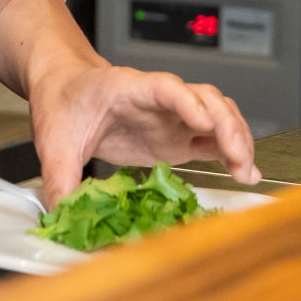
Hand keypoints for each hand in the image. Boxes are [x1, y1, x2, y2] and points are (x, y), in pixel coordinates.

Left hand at [27, 63, 258, 205]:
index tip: (203, 121)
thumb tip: (61, 214)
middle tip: (237, 157)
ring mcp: (172, 118)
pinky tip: (245, 173)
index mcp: (129, 88)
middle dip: (226, 125)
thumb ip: (59, 177)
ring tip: (246, 170)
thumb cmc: (64, 100)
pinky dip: (232, 152)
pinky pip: (213, 139)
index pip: (165, 87)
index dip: (187, 102)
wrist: (66, 86)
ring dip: (237, 138)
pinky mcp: (177, 137)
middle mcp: (160, 100)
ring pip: (218, 115)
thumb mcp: (54, 139)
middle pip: (205, 99)